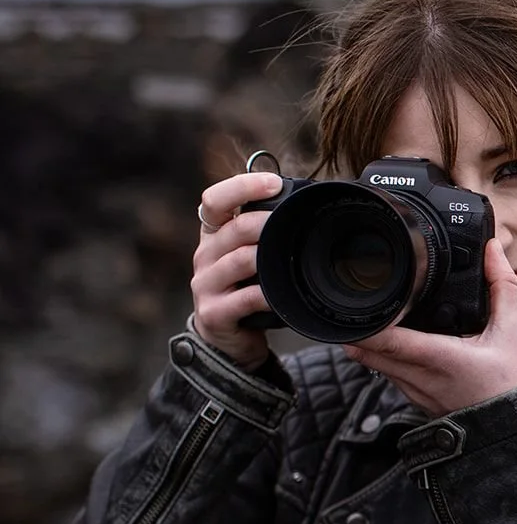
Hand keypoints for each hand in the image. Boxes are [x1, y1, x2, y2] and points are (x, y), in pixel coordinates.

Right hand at [191, 172, 283, 369]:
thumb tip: (304, 205)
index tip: (273, 183)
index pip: (214, 199)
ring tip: (288, 254)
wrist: (229, 340)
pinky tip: (282, 293)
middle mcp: (204, 255)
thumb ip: (264, 233)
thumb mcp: (249, 257)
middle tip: (291, 221)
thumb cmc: (245, 290)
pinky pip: (245, 299)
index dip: (241, 186)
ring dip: (267, 255)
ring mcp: (205, 285)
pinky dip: (267, 294)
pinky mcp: (214, 313)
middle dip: (265, 222)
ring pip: (239, 260)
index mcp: (213, 235)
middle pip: (233, 229)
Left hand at [343, 239, 516, 417]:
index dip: (365, 323)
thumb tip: (493, 251)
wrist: (508, 430)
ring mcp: (412, 391)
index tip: (354, 304)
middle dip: (356, 327)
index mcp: (439, 357)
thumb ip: (501, 288)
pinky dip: (382, 357)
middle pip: (367, 351)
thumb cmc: (509, 385)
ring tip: (369, 316)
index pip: (388, 340)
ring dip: (367, 342)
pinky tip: (392, 342)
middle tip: (351, 301)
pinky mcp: (413, 399)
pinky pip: (387, 374)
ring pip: (373, 364)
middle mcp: (419, 377)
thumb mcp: (510, 333)